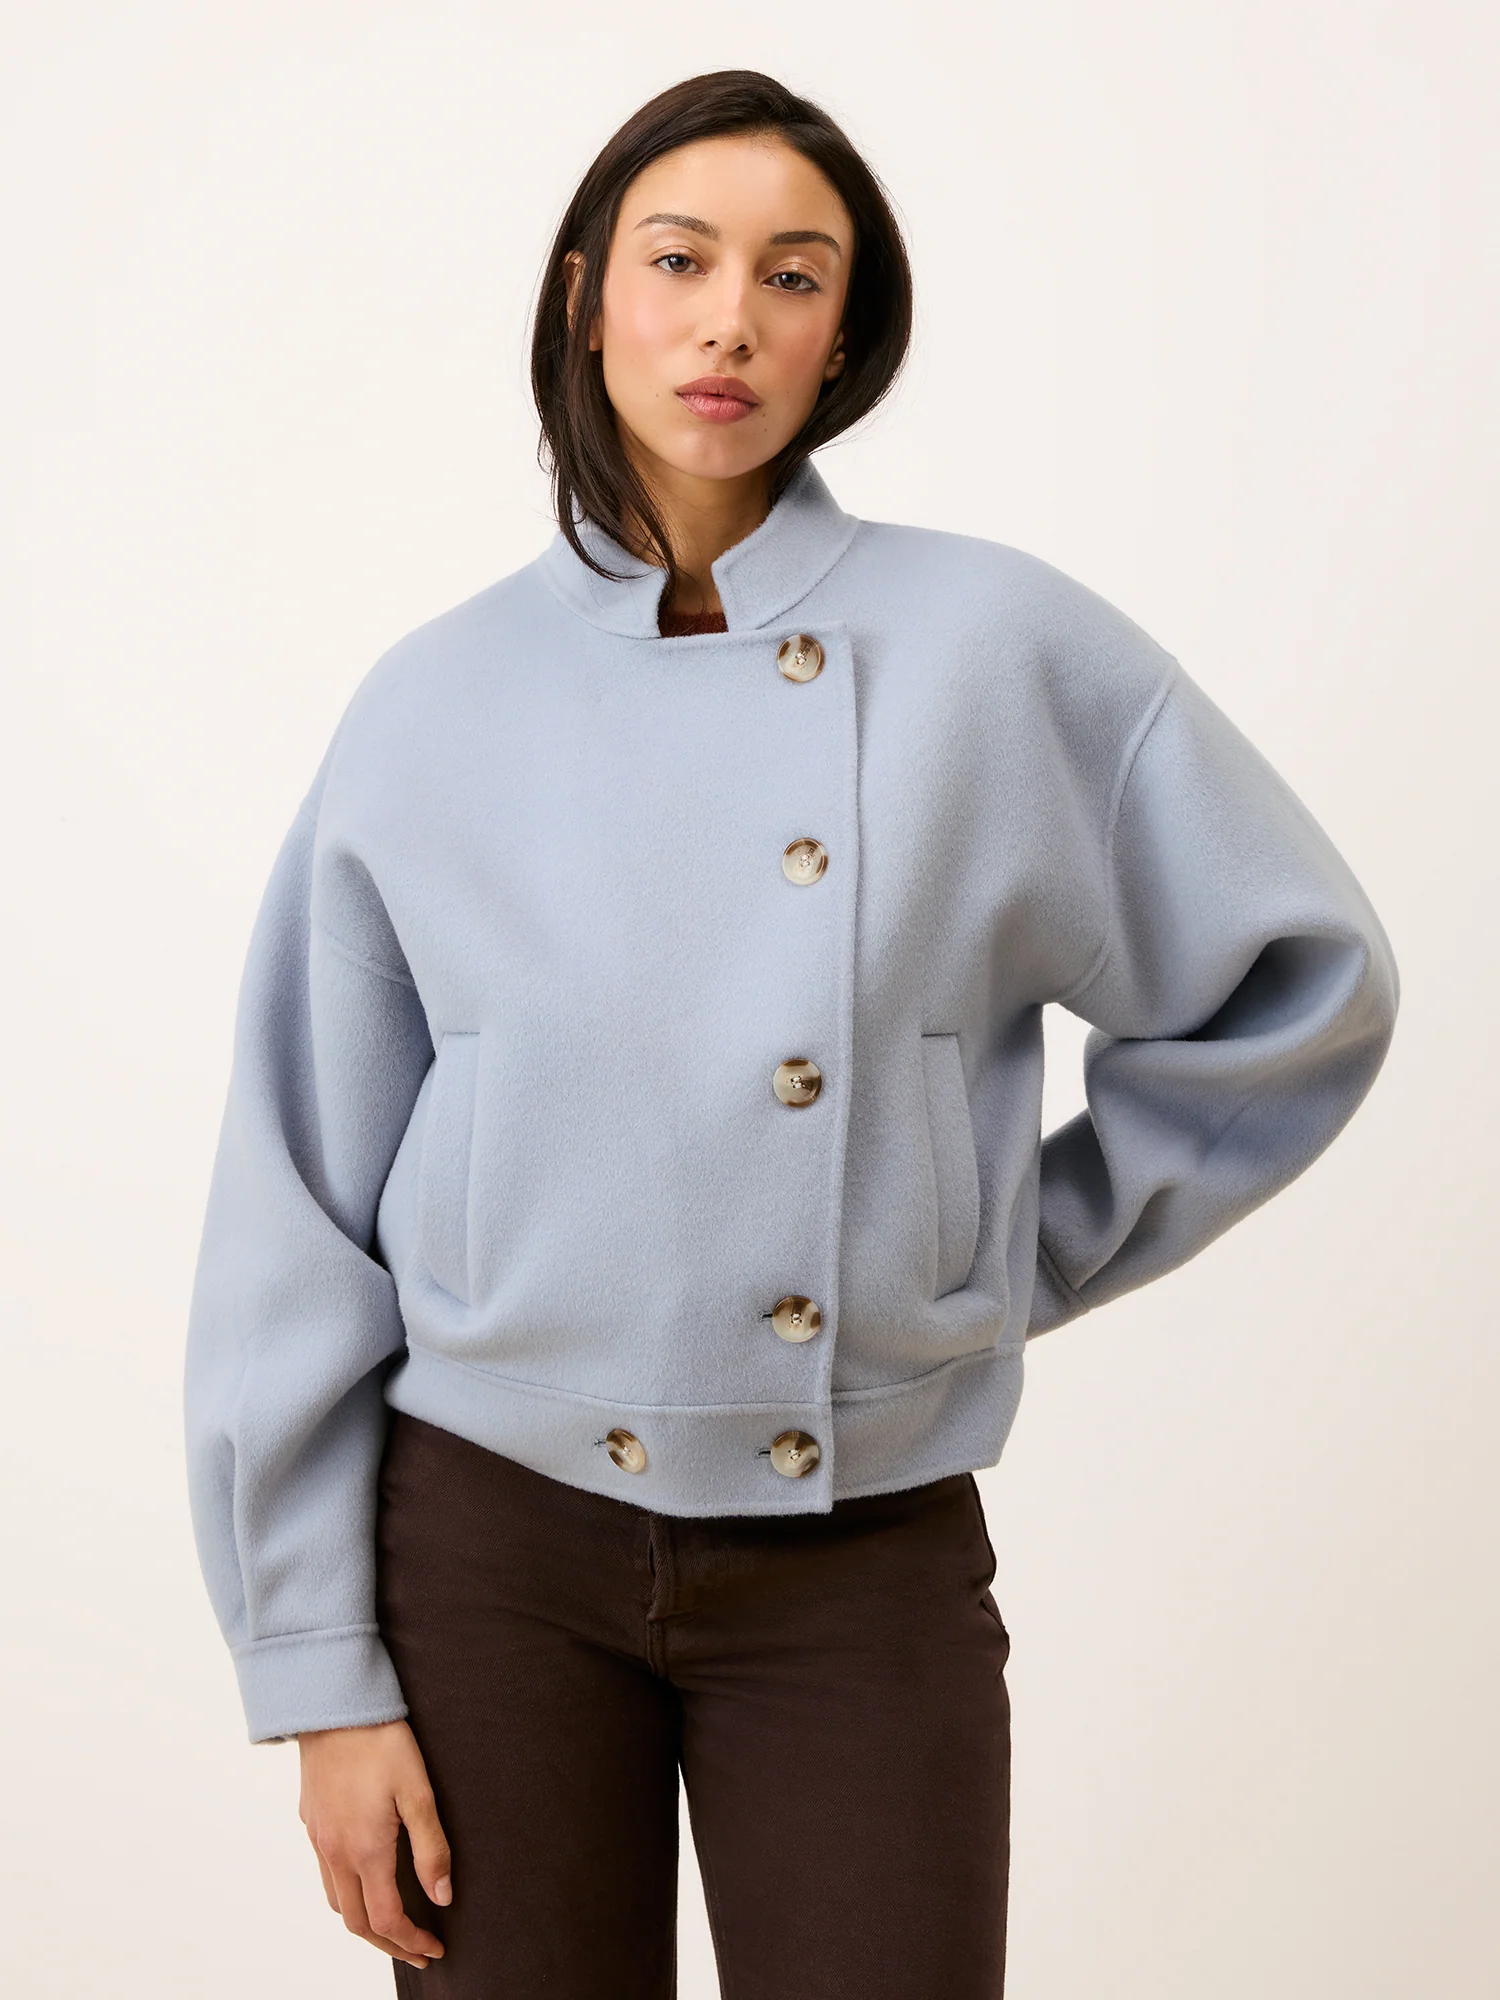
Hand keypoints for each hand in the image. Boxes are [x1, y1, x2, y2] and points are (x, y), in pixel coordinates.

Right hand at [297, 1718, 452, 1969]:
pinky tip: (366, 1879)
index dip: (412, 1942)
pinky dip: (347, 1893)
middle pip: (357, 1923)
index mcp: (365, 1851)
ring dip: (365, 1922)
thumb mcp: (418, 1791)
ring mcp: (318, 1839)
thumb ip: (431, 1848)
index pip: (388, 1919)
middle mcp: (335, 1853)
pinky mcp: (311, 1821)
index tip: (435, 1949)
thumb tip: (441, 1897)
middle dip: (389, 1944)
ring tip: (394, 1923)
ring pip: (337, 1901)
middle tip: (418, 1950)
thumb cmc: (380, 1742)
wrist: (333, 1705)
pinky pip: (326, 1874)